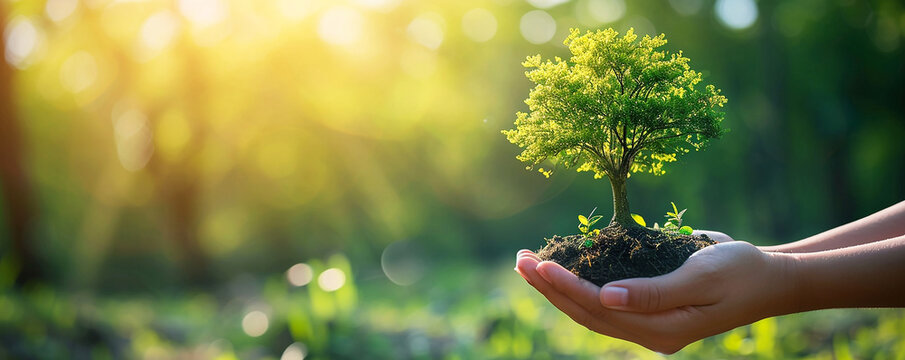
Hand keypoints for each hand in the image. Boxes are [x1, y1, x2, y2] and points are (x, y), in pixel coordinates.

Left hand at [515, 234, 795, 352]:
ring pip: (591, 310)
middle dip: (549, 288)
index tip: (539, 264)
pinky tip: (561, 269)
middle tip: (519, 260)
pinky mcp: (649, 309)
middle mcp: (649, 333)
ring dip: (557, 288)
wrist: (771, 278)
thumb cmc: (741, 272)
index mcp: (661, 330)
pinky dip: (579, 286)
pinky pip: (605, 302)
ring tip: (528, 264)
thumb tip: (607, 298)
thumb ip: (655, 292)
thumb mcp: (701, 276)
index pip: (599, 309)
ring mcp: (648, 324)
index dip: (565, 287)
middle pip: (586, 313)